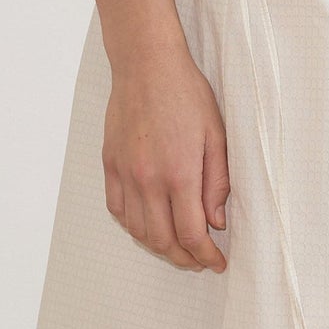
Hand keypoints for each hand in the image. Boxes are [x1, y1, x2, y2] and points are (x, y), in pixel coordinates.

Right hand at [102, 44, 230, 269]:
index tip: (217, 262)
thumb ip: (218, 183)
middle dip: (184, 257)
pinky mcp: (110, 164)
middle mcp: (148, 179)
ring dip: (158, 245)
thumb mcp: (217, 136)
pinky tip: (149, 224)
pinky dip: (133, 225)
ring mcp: (125, 173)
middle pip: (162, 239)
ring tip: (177, 247)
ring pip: (137, 229)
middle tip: (200, 260)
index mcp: (179, 173)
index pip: (191, 233)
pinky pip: (117, 209)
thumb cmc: (186, 94)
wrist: (146, 65)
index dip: (206, 255)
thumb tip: (216, 222)